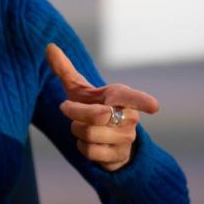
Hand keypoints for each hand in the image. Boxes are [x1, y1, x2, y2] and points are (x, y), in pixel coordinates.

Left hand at [45, 44, 159, 171]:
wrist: (107, 140)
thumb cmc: (93, 107)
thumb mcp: (80, 90)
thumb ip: (65, 69)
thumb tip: (49, 46)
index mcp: (121, 96)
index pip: (134, 98)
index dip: (143, 101)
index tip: (154, 107)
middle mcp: (130, 117)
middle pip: (97, 116)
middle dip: (75, 112)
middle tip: (68, 108)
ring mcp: (126, 138)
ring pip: (89, 135)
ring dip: (76, 130)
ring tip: (83, 126)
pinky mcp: (119, 157)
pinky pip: (90, 151)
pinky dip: (81, 146)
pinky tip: (89, 142)